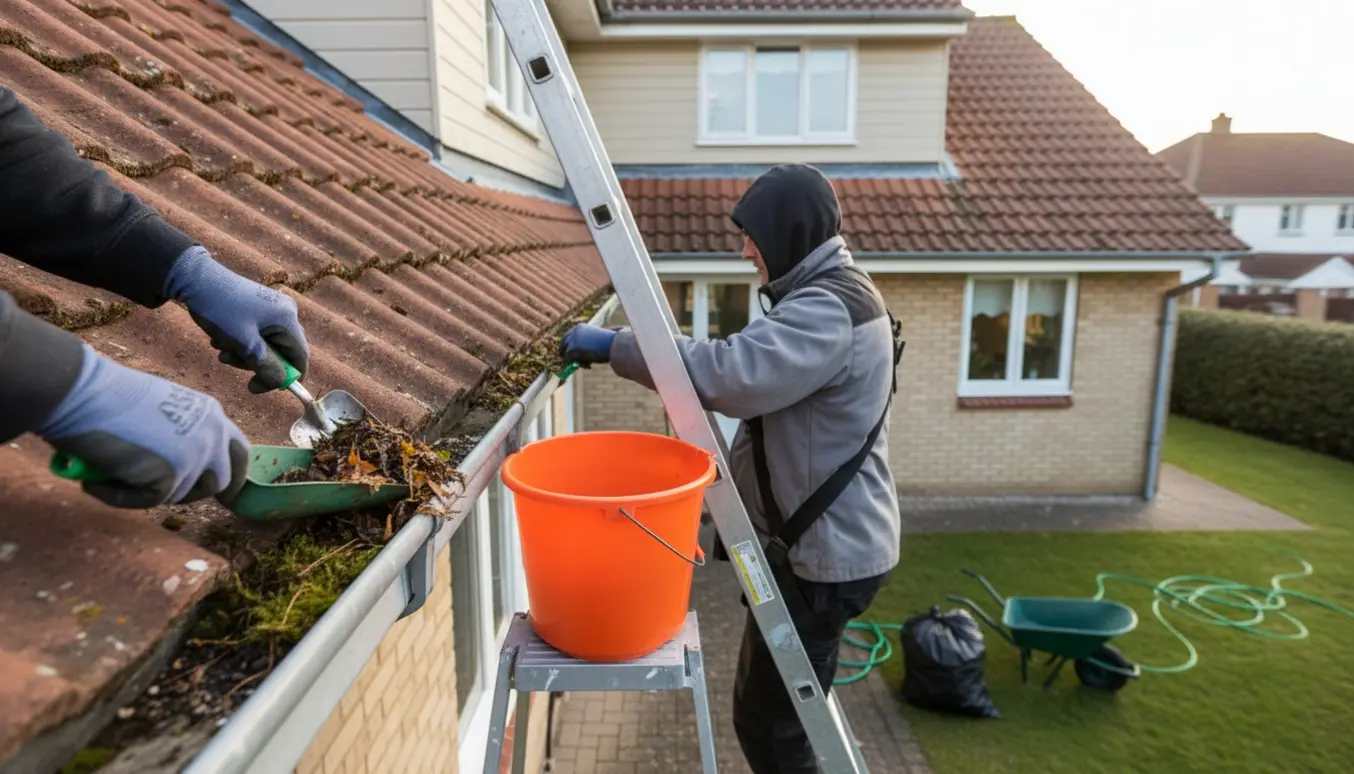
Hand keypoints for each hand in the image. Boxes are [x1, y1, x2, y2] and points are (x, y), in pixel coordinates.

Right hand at [39, 344, 249, 508]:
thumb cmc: (109, 398)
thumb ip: (183, 435)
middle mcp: (212, 435)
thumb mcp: (164, 411)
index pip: (238, 451)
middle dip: (196, 493)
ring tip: (113, 471)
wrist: (85, 394)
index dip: (233, 473)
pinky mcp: (171, 476)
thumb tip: (181, 471)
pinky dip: (119, 496)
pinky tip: (97, 480)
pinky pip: (148, 501)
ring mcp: (194, 457)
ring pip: (180, 495)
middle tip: (166, 494)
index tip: (226, 490)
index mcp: (211, 415)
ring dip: (148, 492)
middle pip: (221, 481)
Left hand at [165, 246, 309, 393]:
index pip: (300, 357)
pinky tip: (220, 337)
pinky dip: (240, 342)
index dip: (287, 378)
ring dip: (243, 353)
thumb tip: (281, 383)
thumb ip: (266, 366)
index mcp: (287, 320)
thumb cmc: (221, 310)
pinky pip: (257, 334)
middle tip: (229, 363)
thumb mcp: (244, 344)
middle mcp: (285, 313)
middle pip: (281, 352)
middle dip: (256, 362)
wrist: (195, 278)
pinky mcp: (259, 308)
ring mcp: (272, 309)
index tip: (261, 387)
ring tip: (221, 349)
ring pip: (266, 345)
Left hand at [559, 324, 616, 365]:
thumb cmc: (611, 343)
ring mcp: (572, 340)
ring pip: (566, 353)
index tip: (569, 353)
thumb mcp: (596, 341)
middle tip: (569, 362)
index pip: (569, 336)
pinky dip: (579, 365)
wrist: (614, 344)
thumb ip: (587, 345)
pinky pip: (570, 360)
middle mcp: (574, 331)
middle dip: (565, 353)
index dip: (569, 345)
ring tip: (589, 364)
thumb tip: (583, 355)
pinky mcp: (572, 349)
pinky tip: (590, 365)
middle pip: (563, 343)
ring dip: (575, 360)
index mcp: (580, 327)